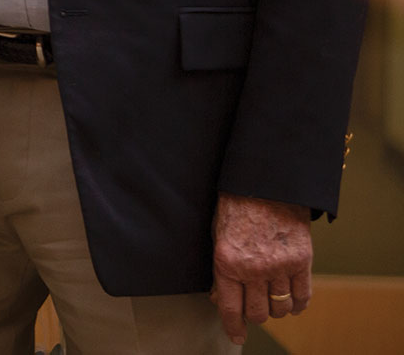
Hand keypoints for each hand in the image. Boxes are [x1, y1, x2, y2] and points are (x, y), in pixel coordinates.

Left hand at [212, 193, 312, 341]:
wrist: (265, 184)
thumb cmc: (236, 208)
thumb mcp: (217, 236)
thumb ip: (220, 269)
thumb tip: (220, 298)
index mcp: (226, 262)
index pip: (231, 307)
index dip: (234, 327)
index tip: (237, 336)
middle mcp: (253, 268)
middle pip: (258, 313)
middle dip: (255, 315)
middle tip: (255, 308)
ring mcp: (279, 266)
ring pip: (280, 308)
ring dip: (276, 309)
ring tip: (272, 301)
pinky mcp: (301, 261)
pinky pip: (302, 296)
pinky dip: (298, 305)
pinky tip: (293, 303)